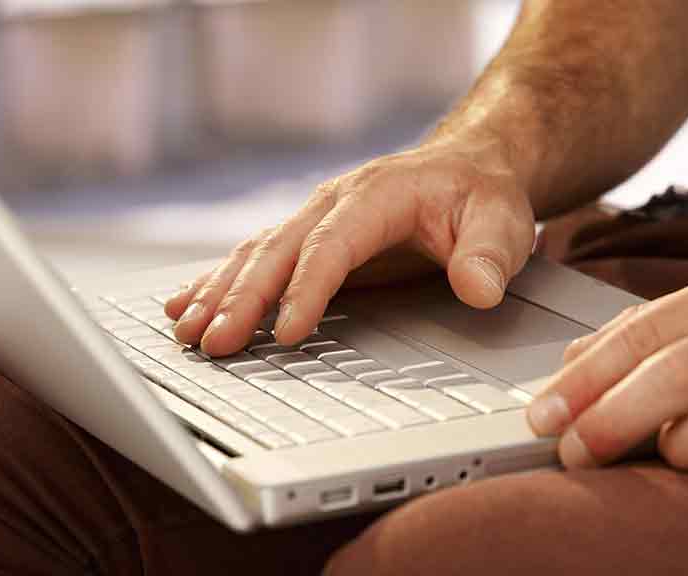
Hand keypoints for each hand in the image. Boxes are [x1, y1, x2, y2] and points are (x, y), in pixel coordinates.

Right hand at [163, 135, 535, 356]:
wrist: (469, 166)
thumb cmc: (482, 195)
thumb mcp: (501, 220)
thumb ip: (489, 255)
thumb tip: (478, 289)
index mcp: (376, 195)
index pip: (331, 245)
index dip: (306, 289)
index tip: (287, 332)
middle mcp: (334, 203)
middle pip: (277, 251)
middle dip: (241, 298)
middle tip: (213, 342)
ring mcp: (317, 220)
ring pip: (256, 255)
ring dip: (219, 293)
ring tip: (187, 331)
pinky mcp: (311, 239)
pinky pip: (256, 259)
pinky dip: (220, 282)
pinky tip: (188, 304)